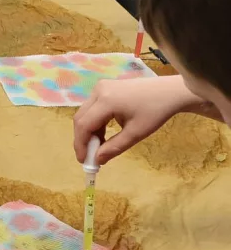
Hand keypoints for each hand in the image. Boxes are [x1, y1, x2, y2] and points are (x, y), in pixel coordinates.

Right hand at [73, 76, 188, 166]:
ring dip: (88, 131)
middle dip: (82, 139)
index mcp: (106, 101)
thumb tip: (97, 160)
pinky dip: (94, 122)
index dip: (81, 144)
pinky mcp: (103, 88)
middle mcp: (97, 91)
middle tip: (89, 157)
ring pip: (85, 113)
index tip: (84, 162)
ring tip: (98, 147)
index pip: (84, 125)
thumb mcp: (136, 133)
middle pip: (80, 118)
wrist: (169, 92)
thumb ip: (114, 147)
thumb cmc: (155, 112)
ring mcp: (99, 87)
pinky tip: (102, 134)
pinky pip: (92, 107)